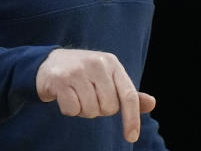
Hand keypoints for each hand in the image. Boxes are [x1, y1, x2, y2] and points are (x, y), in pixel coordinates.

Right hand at [35, 48, 156, 142]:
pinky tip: (65, 97)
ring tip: (76, 96)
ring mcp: (78, 70)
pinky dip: (69, 110)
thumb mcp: (108, 78)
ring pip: (90, 110)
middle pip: (108, 107)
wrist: (49, 63)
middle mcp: (97, 63)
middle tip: (89, 98)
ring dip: (83, 110)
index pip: (128, 95)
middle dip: (99, 110)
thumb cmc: (84, 74)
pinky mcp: (60, 79)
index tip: (132, 137)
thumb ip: (127, 93)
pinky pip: (72, 110)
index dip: (132, 118)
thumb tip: (152, 103)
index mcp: (112, 63)